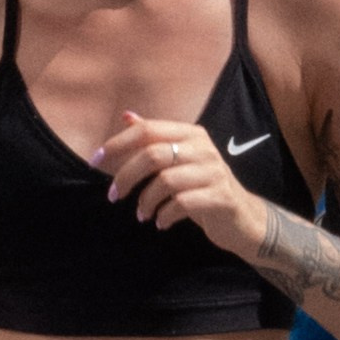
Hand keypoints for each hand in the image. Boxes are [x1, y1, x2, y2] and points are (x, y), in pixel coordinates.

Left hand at [95, 113, 267, 261]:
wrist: (244, 218)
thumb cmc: (204, 187)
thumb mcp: (179, 160)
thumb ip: (154, 138)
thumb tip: (127, 116)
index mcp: (191, 134)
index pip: (147, 129)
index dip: (117, 143)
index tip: (95, 161)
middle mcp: (204, 149)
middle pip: (153, 154)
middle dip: (126, 176)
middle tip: (113, 195)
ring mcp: (214, 173)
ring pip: (165, 181)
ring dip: (145, 201)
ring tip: (142, 214)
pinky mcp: (221, 198)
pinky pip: (181, 204)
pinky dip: (164, 216)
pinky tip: (160, 223)